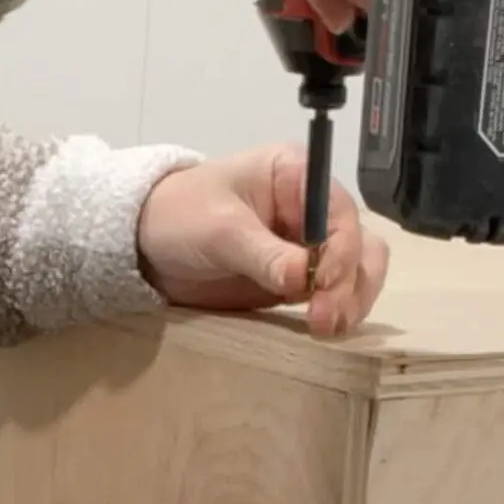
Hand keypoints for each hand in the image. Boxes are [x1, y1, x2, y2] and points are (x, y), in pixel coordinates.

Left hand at [138, 147, 388, 340]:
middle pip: (358, 243)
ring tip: (326, 327)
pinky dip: (338, 310)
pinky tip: (325, 328)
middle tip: (325, 317)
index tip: (324, 281)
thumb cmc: (179, 215)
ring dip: (351, 300)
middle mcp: (311, 207)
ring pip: (356, 271)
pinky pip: (334, 294)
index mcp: (296, 175)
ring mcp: (308, 246)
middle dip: (350, 281)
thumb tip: (304, 280)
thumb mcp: (219, 230)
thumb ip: (263, 254)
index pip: (339, 210)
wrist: (145, 245)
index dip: (342, 247)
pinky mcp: (298, 279)